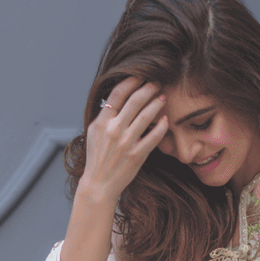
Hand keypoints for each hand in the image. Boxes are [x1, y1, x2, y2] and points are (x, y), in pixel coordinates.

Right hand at [79, 76, 167, 201]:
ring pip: (147, 116)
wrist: (99, 184)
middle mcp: (114, 130)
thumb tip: (116, 97)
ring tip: (163, 96)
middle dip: (148, 88)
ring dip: (157, 103)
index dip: (131, 81)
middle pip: (135, 100)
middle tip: (156, 82)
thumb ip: (105, 115)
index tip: (140, 76)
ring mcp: (127, 143)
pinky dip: (161, 126)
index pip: (118, 93)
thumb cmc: (97, 158)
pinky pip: (154, 137)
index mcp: (102, 122)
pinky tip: (165, 120)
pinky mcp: (137, 155)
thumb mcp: (94, 132)